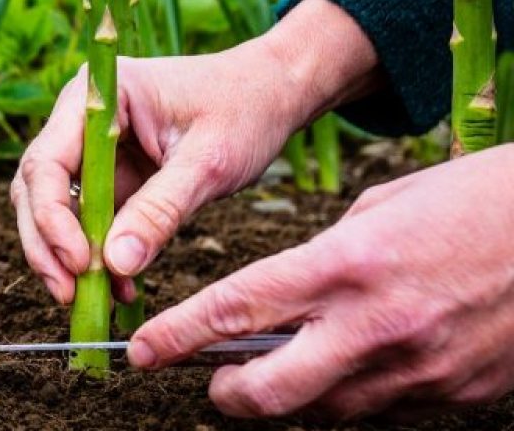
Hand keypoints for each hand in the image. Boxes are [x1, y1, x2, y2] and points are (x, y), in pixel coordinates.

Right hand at [12, 0, 379, 303]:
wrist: (273, 95)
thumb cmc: (245, 111)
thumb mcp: (208, 163)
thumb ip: (161, 210)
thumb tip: (116, 265)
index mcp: (97, 95)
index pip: (47, 161)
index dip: (52, 216)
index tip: (80, 262)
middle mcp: (80, 119)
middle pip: (36, 187)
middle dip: (47, 243)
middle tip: (69, 293)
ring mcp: (91, 150)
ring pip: (52, 208)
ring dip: (65, 255)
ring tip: (91, 298)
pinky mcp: (109, 177)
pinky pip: (87, 222)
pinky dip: (97, 257)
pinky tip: (120, 288)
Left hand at [129, 149, 513, 419]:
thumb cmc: (472, 202)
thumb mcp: (379, 209)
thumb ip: (320, 260)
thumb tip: (277, 302)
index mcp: (347, 264)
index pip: (237, 309)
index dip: (178, 336)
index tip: (141, 350)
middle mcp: (378, 325)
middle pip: (270, 391)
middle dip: (226, 394)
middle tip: (212, 382)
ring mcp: (421, 369)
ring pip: (326, 410)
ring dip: (297, 394)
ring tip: (294, 362)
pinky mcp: (458, 395)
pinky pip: (385, 409)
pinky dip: (360, 392)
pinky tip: (364, 360)